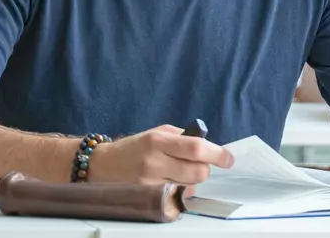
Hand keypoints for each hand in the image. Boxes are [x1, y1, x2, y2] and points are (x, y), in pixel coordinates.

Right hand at [86, 124, 234, 189]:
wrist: (101, 165)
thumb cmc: (134, 147)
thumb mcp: (157, 132)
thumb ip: (183, 137)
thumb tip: (209, 147)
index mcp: (159, 140)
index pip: (197, 148)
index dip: (218, 154)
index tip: (229, 159)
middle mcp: (154, 161)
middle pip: (198, 171)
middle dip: (205, 169)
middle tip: (198, 165)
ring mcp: (149, 182)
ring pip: (189, 187)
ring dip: (191, 181)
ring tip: (177, 173)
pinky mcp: (146, 198)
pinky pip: (176, 198)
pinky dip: (179, 192)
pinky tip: (169, 184)